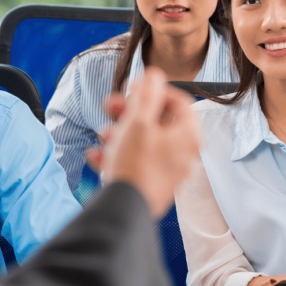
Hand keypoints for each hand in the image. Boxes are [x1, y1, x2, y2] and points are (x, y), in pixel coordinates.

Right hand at [90, 69, 200, 215]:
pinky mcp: (153, 184)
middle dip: (131, 112)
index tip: (134, 89)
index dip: (155, 90)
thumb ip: (147, 94)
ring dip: (120, 133)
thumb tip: (154, 75)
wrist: (124, 209)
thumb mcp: (138, 122)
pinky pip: (136, 162)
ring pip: (144, 141)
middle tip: (112, 107)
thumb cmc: (135, 166)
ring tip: (103, 135)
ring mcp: (169, 170)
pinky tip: (97, 155)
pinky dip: (117, 155)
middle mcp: (184, 153)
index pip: (179, 101)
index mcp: (188, 135)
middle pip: (159, 121)